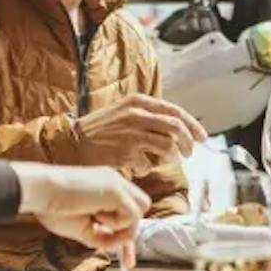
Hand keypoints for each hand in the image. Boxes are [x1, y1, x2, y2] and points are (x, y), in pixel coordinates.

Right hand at [16, 163, 149, 251]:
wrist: (39, 191)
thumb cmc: (51, 207)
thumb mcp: (81, 228)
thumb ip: (100, 236)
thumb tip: (115, 247)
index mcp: (105, 187)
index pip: (127, 210)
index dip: (127, 234)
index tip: (127, 260)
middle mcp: (114, 181)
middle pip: (139, 206)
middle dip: (129, 230)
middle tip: (115, 249)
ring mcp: (116, 183)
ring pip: (139, 210)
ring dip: (121, 226)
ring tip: (96, 224)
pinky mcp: (115, 190)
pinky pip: (132, 214)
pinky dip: (117, 225)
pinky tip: (96, 218)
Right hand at [76, 93, 207, 175]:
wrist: (69, 144)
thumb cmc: (97, 132)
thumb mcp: (122, 113)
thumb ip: (146, 116)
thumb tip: (174, 127)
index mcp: (138, 102)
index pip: (175, 111)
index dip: (192, 125)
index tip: (202, 136)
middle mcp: (137, 114)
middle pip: (176, 128)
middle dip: (188, 143)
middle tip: (189, 153)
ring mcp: (132, 134)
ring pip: (168, 147)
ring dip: (172, 158)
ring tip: (168, 162)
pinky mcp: (126, 153)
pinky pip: (148, 164)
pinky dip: (147, 168)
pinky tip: (138, 167)